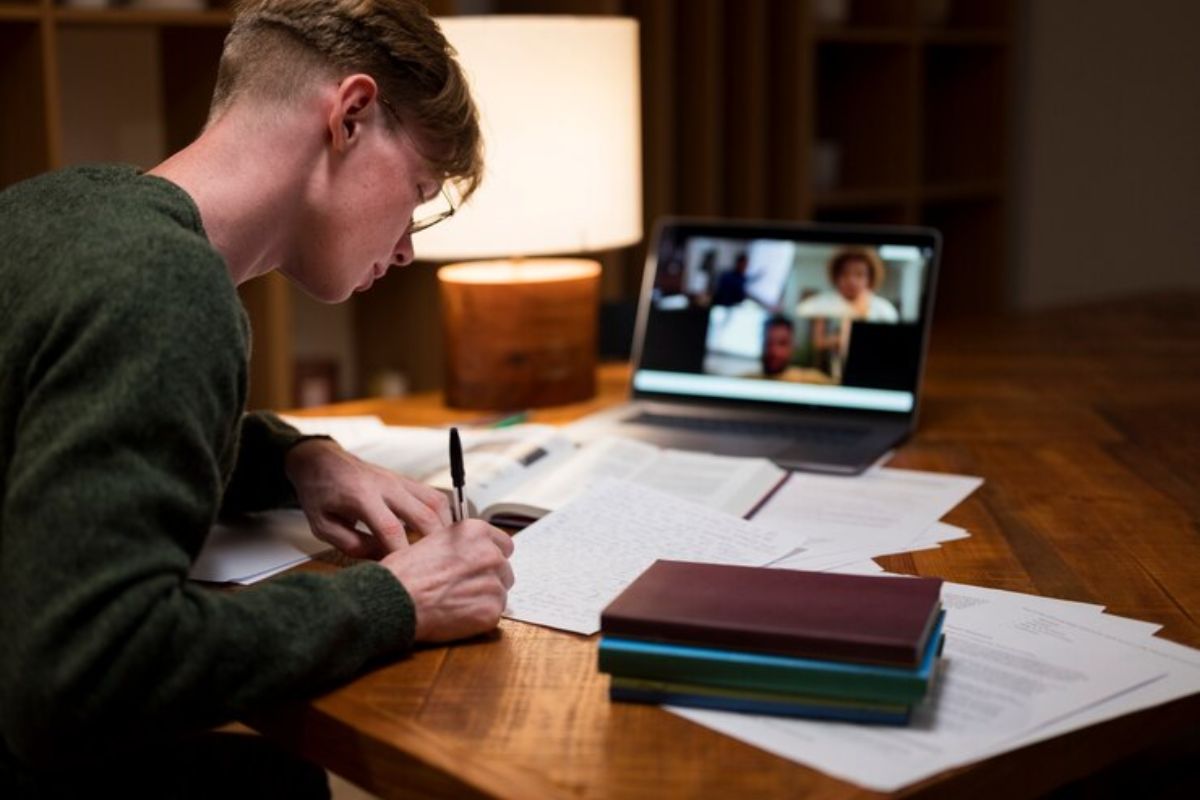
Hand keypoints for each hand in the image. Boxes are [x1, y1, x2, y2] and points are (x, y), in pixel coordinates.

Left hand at [284, 438, 451, 558]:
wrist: (321, 461)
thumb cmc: (320, 492)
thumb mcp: (323, 525)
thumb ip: (352, 545)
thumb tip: (383, 557)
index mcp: (361, 496)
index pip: (391, 529)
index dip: (402, 555)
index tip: (405, 573)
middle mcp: (386, 485)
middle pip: (424, 516)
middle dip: (432, 545)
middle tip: (433, 566)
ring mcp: (400, 480)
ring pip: (437, 503)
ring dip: (444, 529)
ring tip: (440, 551)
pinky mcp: (407, 480)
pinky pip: (434, 497)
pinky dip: (442, 516)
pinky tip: (437, 533)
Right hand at [382, 520, 514, 641]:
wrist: (395, 600)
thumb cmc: (404, 573)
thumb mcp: (433, 541)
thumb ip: (461, 545)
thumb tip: (472, 553)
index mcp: (476, 532)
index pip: (504, 545)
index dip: (491, 556)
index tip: (480, 566)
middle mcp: (490, 554)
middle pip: (504, 569)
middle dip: (488, 578)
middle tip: (463, 588)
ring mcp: (493, 583)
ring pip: (500, 592)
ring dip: (484, 598)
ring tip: (457, 602)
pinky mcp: (491, 610)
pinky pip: (494, 614)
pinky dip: (480, 618)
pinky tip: (458, 615)